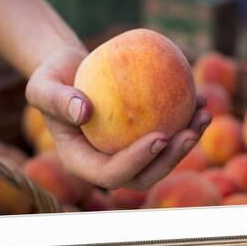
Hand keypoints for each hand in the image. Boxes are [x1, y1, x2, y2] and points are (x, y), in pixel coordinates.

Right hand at [26, 46, 211, 189]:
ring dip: (187, 141)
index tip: (159, 136)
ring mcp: (125, 151)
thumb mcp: (43, 84)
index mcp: (81, 161)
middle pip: (143, 176)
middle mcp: (106, 162)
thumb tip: (84, 111)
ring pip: (161, 158)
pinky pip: (166, 131)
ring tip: (204, 113)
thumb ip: (57, 99)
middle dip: (171, 160)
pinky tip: (201, 96)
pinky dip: (185, 118)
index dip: (137, 163)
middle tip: (190, 132)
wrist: (69, 70)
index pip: (110, 175)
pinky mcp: (140, 134)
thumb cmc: (52, 76)